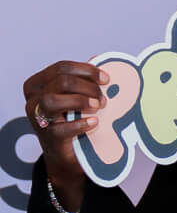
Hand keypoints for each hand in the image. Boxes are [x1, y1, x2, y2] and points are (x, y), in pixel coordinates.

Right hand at [21, 60, 105, 210]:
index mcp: (39, 84)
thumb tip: (99, 57)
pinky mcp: (47, 137)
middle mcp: (34, 99)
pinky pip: (61, 128)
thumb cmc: (72, 120)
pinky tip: (94, 123)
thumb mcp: (77, 97)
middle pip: (60, 81)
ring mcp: (38, 118)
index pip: (61, 68)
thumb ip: (84, 79)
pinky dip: (81, 124)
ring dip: (80, 101)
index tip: (106, 79)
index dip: (86, 70)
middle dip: (87, 87)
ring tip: (98, 107)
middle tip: (103, 98)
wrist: (69, 154)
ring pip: (53, 100)